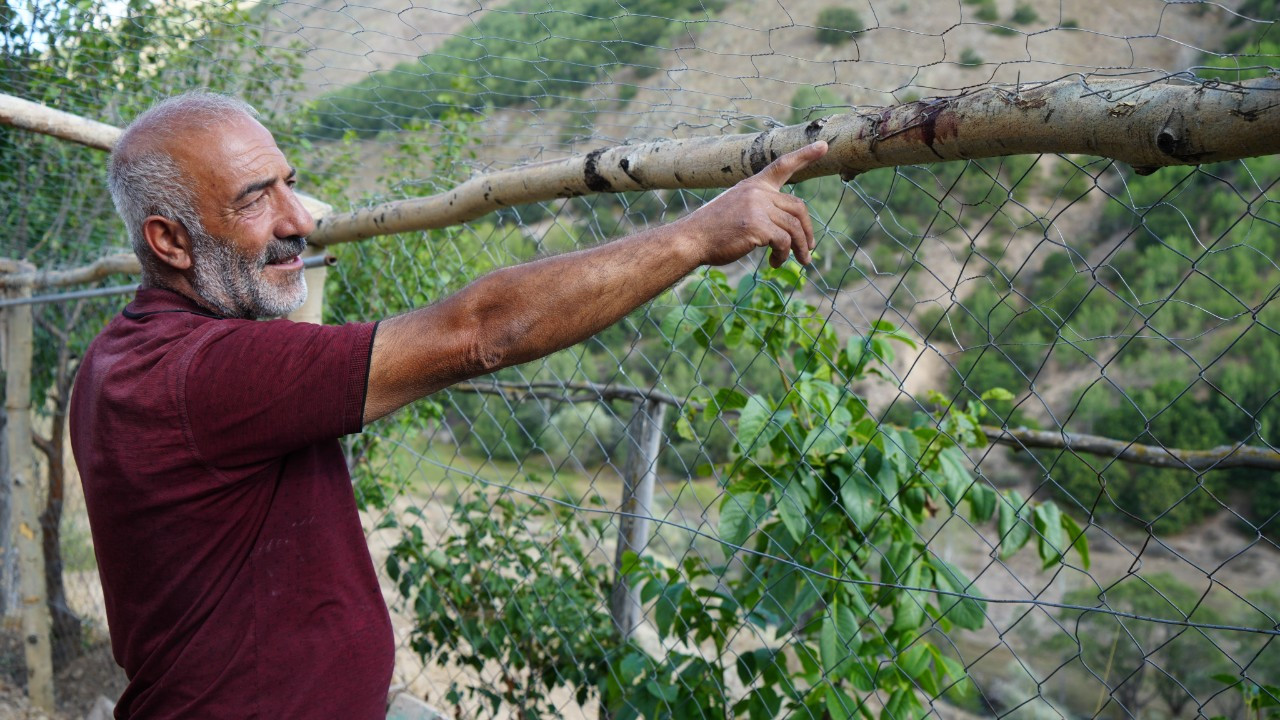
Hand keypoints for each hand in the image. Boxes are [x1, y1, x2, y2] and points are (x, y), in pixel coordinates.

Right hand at [679, 141, 827, 267]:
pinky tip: (775, 263)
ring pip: (794, 228)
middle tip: (809, 249)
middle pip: (798, 208)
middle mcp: (758, 193)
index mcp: (753, 185)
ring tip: (800, 262)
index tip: (824, 145)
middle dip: (807, 231)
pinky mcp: (757, 227)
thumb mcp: (736, 207)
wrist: (692, 239)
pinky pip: (784, 242)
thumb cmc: (713, 229)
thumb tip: (788, 226)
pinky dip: (784, 255)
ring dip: (800, 248)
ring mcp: (758, 208)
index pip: (782, 165)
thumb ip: (760, 208)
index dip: (805, 154)